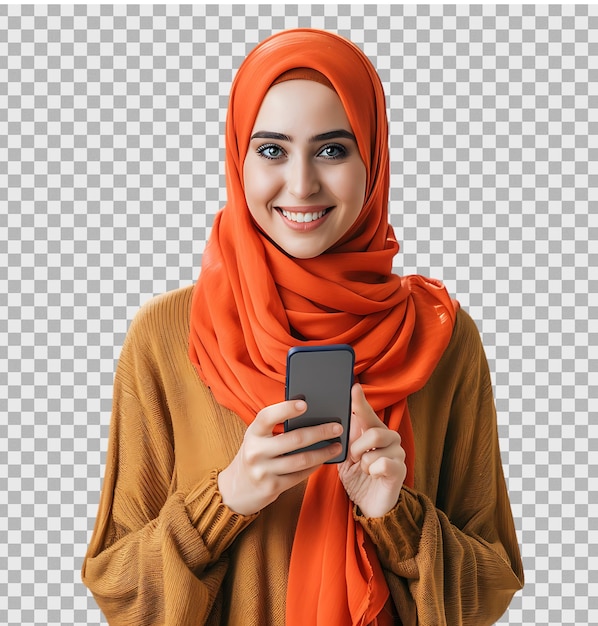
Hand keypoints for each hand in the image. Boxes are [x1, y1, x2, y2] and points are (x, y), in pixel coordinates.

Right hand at [218, 399, 342, 514]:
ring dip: (323, 452)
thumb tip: (308, 412)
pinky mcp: (272, 487)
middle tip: (336, 427)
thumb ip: (275, 426)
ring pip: (301, 460)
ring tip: (337, 446)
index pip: (267, 416)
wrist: (237, 489)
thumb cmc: (255, 455)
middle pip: (294, 439)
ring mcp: (263, 471)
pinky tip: (323, 459)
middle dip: (320, 432)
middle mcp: (255, 451)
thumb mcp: (258, 437)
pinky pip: (299, 475)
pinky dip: (314, 466)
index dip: (286, 408)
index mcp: (253, 433)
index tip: (305, 403)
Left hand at [338, 384, 405, 517]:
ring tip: (364, 469)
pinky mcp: (400, 470)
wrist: (368, 505)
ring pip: (374, 450)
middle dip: (356, 448)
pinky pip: (382, 464)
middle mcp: (389, 438)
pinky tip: (373, 476)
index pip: (366, 412)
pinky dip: (371, 471)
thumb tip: (341, 417)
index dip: (360, 401)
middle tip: (353, 459)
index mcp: (374, 430)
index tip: (353, 387)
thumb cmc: (357, 477)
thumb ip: (346, 437)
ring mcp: (397, 453)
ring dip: (363, 463)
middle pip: (373, 431)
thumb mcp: (346, 456)